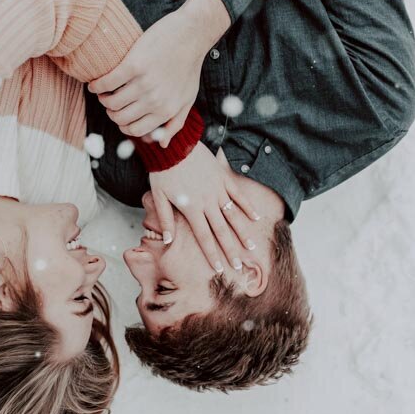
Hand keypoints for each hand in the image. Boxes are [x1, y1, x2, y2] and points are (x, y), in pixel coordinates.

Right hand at [87, 6, 205, 147]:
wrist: (192, 34)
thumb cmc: (189, 67)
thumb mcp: (188, 99)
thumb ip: (175, 123)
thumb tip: (162, 144)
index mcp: (165, 111)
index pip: (135, 130)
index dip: (123, 125)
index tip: (119, 115)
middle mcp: (154, 100)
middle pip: (120, 117)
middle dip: (110, 112)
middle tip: (108, 102)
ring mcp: (143, 83)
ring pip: (111, 102)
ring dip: (102, 99)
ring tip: (102, 92)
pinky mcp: (133, 64)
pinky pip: (107, 82)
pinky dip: (96, 86)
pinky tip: (94, 83)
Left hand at [148, 144, 260, 272]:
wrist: (174, 145)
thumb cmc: (163, 171)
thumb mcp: (158, 196)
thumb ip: (165, 219)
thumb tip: (167, 241)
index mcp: (191, 208)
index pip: (204, 237)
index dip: (212, 254)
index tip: (220, 269)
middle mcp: (207, 202)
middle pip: (221, 230)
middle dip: (230, 250)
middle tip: (240, 266)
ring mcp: (217, 189)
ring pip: (233, 215)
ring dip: (242, 232)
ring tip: (251, 247)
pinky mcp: (223, 177)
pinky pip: (238, 194)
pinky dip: (247, 206)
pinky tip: (256, 218)